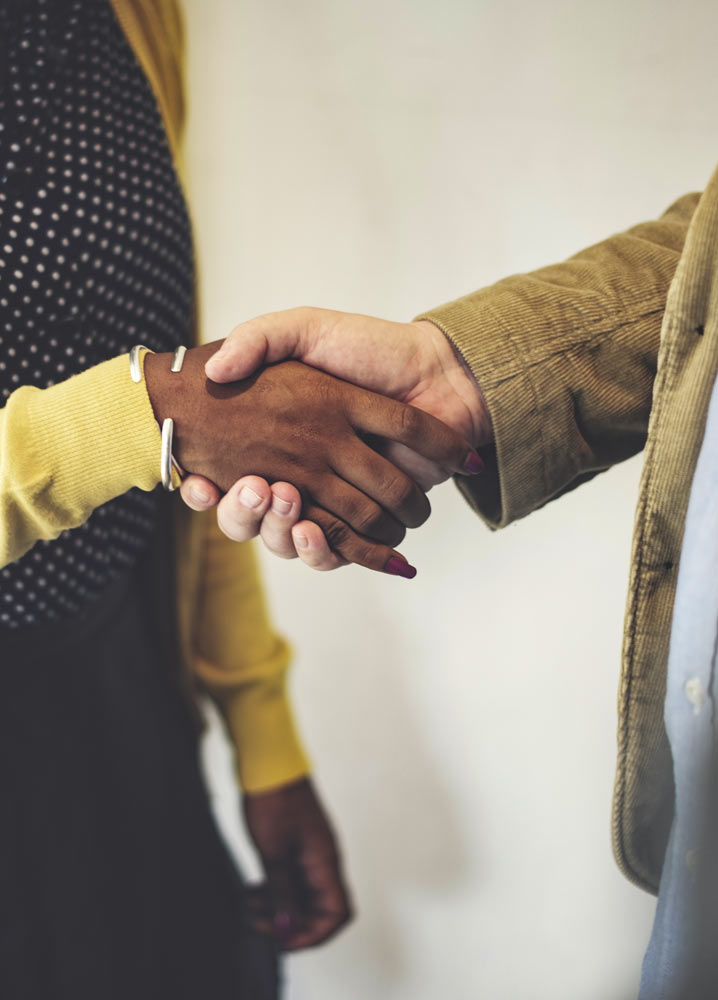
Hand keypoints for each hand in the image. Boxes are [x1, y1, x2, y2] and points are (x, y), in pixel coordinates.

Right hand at [145, 341, 480, 574]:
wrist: (437, 372)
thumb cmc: (370, 347)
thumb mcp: (304, 329)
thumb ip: (258, 339)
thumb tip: (216, 370)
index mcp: (276, 440)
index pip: (223, 478)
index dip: (202, 491)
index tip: (197, 484)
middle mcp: (300, 475)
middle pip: (254, 519)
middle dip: (245, 514)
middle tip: (257, 488)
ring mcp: (334, 500)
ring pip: (290, 541)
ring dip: (280, 533)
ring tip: (289, 503)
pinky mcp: (369, 522)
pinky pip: (337, 552)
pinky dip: (323, 552)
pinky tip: (313, 532)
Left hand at [243, 778, 352, 951]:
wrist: (268, 763)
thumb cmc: (274, 799)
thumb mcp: (273, 852)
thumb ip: (282, 892)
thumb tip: (288, 927)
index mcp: (325, 862)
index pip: (336, 913)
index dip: (313, 934)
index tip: (283, 939)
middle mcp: (322, 860)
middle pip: (318, 908)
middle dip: (289, 923)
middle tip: (257, 924)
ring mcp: (309, 852)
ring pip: (301, 895)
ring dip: (278, 908)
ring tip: (248, 909)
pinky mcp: (295, 845)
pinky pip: (290, 879)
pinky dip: (273, 891)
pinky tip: (252, 892)